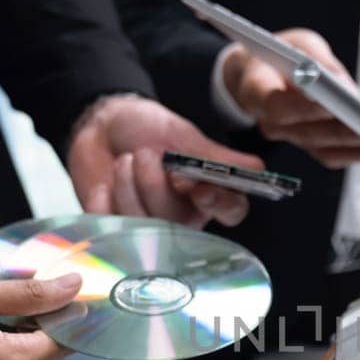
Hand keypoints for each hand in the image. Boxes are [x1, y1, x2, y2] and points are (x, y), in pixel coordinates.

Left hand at [68, 94, 264, 227]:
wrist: (102, 126)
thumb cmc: (146, 129)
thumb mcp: (183, 136)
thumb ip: (216, 157)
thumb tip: (258, 170)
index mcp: (209, 193)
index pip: (230, 211)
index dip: (219, 203)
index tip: (200, 187)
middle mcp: (185, 216)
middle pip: (178, 220)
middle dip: (155, 184)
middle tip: (144, 153)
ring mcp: (150, 228)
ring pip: (144, 223)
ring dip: (128, 184)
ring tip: (124, 161)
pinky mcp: (117, 232)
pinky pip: (113, 224)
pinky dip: (105, 198)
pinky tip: (104, 185)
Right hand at [222, 30, 359, 167]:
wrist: (262, 74)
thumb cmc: (282, 54)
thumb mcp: (298, 43)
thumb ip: (316, 59)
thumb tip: (342, 86)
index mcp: (257, 92)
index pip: (278, 108)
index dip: (306, 110)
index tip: (335, 107)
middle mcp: (271, 123)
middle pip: (309, 134)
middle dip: (345, 134)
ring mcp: (292, 138)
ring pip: (325, 151)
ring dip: (359, 150)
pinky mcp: (311, 146)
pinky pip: (336, 155)